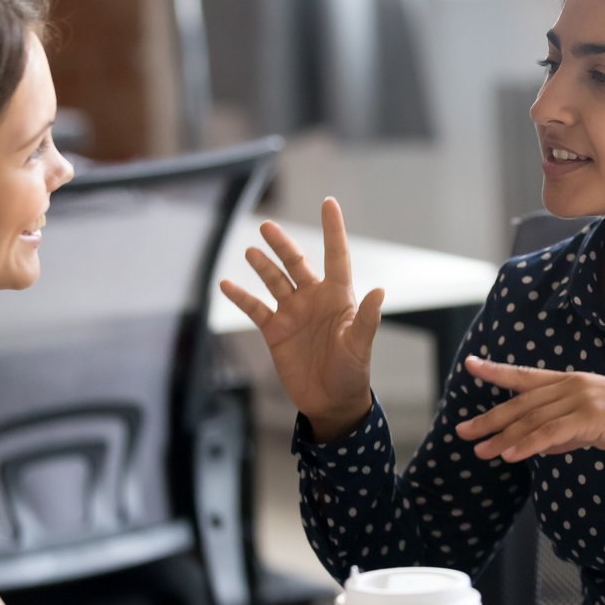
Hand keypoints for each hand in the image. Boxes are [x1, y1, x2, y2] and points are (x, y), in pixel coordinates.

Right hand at [219, 197, 382, 440]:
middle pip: (296, 263)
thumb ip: (366, 319)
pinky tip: (226, 284)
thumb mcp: (360, 346)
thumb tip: (379, 291)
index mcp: (338, 297)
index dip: (333, 229)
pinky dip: (240, 296)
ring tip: (250, 251)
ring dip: (262, 266)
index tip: (328, 202)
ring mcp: (293, 313)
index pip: (336, 255)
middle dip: (282, 244)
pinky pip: (254, 308)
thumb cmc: (352, 372)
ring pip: (274, 281)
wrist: (331, 402)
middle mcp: (314, 299)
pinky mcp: (275, 331)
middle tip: (267, 226)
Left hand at [454, 356, 604, 461]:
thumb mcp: (597, 425)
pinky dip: (528, 444)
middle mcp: (573, 385)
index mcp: (574, 382)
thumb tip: (538, 445)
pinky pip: (552, 434)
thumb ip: (566, 432)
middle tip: (462, 431)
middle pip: (522, 403)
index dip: (497, 371)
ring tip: (480, 451)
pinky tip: (510, 455)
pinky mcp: (592, 417)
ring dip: (503, 437)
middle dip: (490, 418)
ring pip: (532, 420)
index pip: (527, 376)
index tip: (472, 366)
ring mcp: (582, 399)